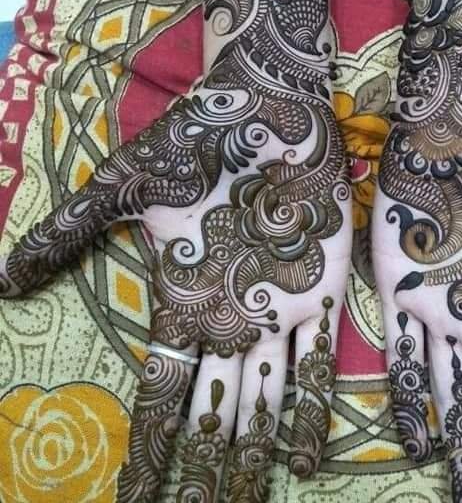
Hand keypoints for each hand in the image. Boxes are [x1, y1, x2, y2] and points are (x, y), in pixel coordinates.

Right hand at [0, 0, 351, 502]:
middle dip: (202, 475)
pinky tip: (306, 464)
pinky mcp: (321, 290)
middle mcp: (228, 320)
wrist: (262, 104)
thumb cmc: (193, 141)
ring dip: (250, 461)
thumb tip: (1, 284)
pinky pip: (317, 363)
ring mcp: (276, 310)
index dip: (145, 454)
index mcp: (180, 304)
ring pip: (262, 404)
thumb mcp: (121, 187)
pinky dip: (311, 414)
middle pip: (211, 417)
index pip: (157, 396)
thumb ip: (66, 233)